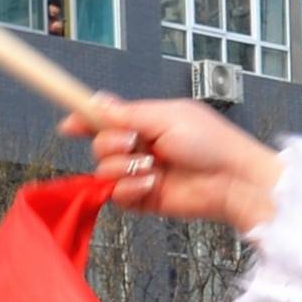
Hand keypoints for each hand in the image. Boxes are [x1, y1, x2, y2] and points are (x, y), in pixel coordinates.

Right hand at [63, 90, 284, 232]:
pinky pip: (117, 196)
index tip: (69, 125)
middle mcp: (140, 147)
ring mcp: (140, 174)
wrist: (232, 180)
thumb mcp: (166, 117)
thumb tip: (96, 102)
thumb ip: (127, 113)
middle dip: (110, 144)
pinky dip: (130, 189)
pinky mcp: (144, 199)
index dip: (85, 120)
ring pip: (104, 171)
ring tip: (149, 167)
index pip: (106, 119)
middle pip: (100, 145)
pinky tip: (151, 184)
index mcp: (146, 121)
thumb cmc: (211, 143)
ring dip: (122, 168)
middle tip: (133, 143)